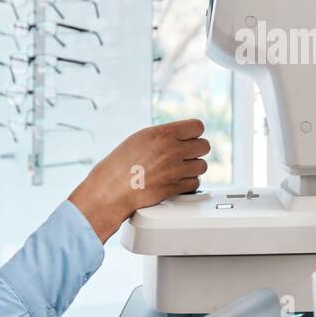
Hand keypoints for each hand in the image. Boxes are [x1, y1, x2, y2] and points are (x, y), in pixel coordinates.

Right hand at [69, 119, 209, 241]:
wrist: (111, 190)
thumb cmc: (120, 164)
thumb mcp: (140, 138)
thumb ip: (164, 135)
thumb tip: (181, 134)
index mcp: (162, 133)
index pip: (198, 126)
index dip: (194, 133)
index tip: (190, 138)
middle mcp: (171, 150)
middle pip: (204, 146)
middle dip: (196, 151)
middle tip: (187, 154)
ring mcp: (175, 170)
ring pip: (202, 166)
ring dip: (193, 168)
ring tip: (181, 168)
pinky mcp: (175, 187)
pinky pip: (195, 183)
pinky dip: (189, 183)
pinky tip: (178, 180)